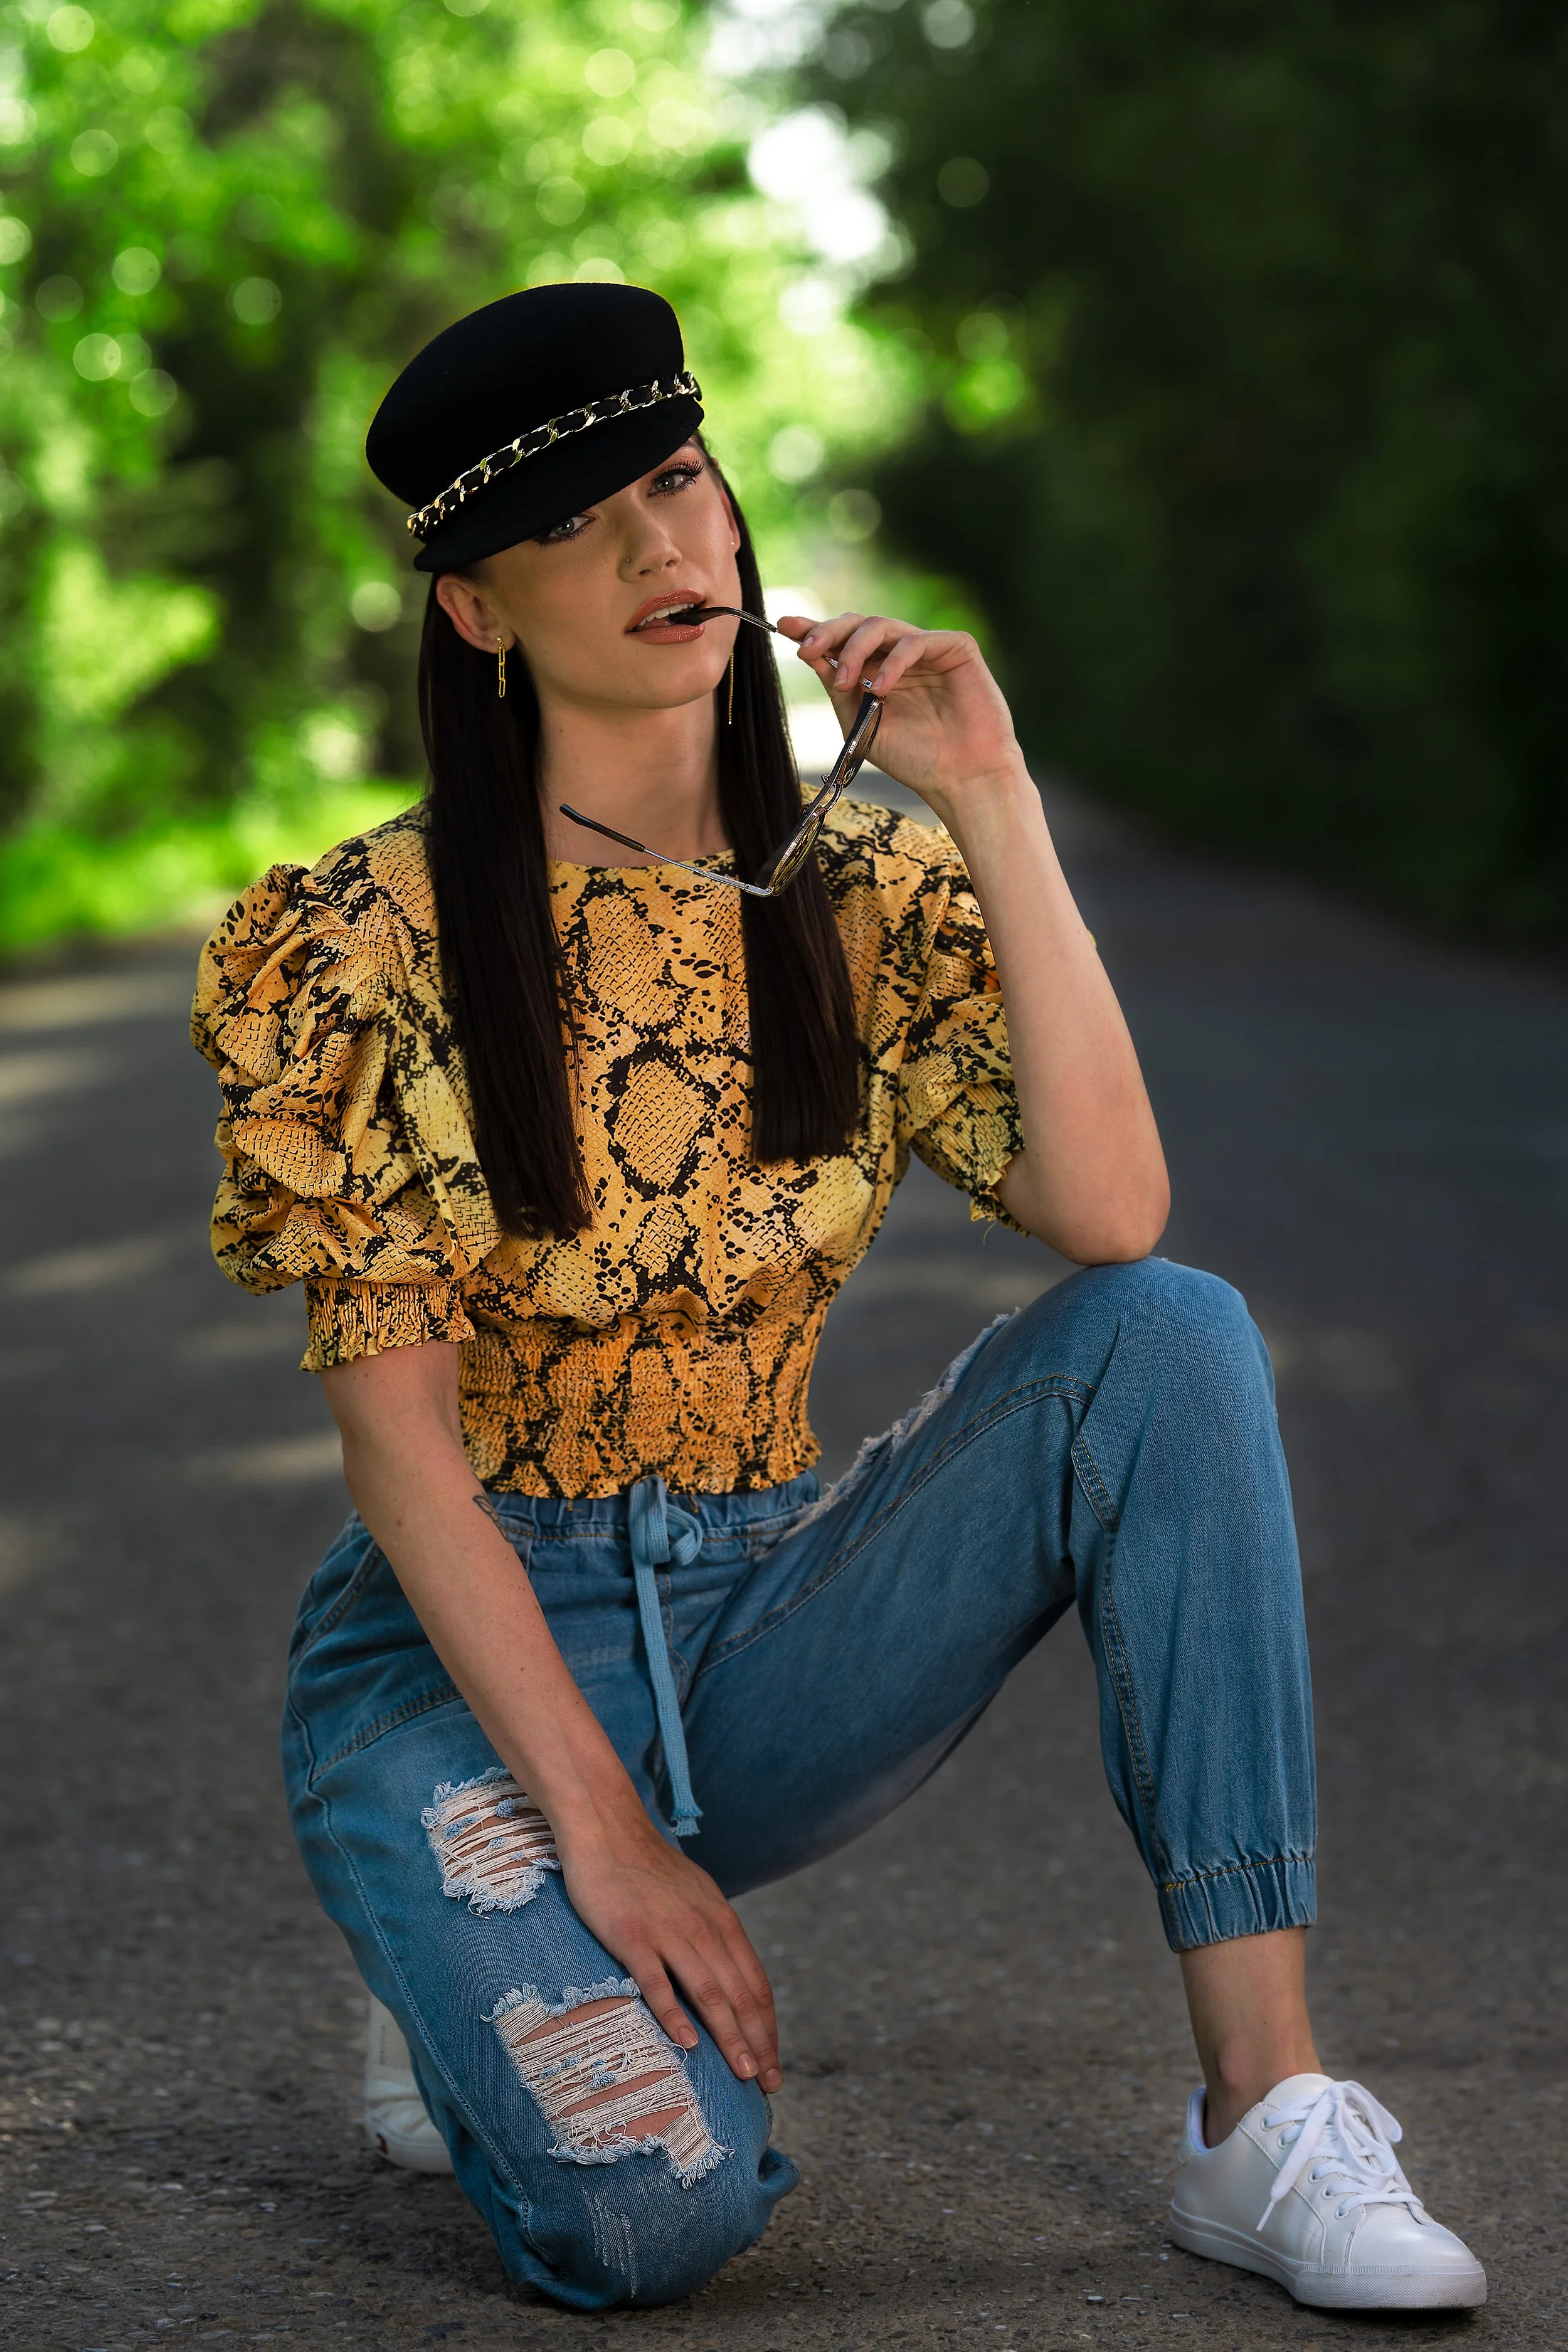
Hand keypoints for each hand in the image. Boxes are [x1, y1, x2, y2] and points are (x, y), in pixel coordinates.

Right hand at [555, 1804, 781, 2091]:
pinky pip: (657, 1981)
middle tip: (770, 2084)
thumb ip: (713, 1931)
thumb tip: (729, 1969)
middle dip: (759, 2042)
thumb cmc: (647, 1865)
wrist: (606, 1827)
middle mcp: (703, 1928)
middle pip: (740, 1994)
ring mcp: (668, 1932)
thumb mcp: (695, 1895)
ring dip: (730, 2036)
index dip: (768, 2026)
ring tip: (745, 2073)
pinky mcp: (631, 1936)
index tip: (774, 2062)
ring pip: (709, 1993)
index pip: (755, 1983)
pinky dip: (674, 2014)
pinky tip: (687, 2043)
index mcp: (721, 1921)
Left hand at [776, 609, 1026, 817]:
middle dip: (828, 632)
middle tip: (807, 649)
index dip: (814, 630)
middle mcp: (899, 656)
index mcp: (876, 671)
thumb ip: (838, 688)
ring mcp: (927, 649)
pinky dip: (893, 662)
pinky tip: (881, 688)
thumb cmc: (914, 758)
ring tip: (847, 683)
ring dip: (855, 650)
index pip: (841, 641)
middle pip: (857, 624)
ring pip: (881, 626)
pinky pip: (916, 641)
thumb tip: (809, 653)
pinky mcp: (956, 648)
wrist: (961, 778)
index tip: (784, 626)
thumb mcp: (861, 722)